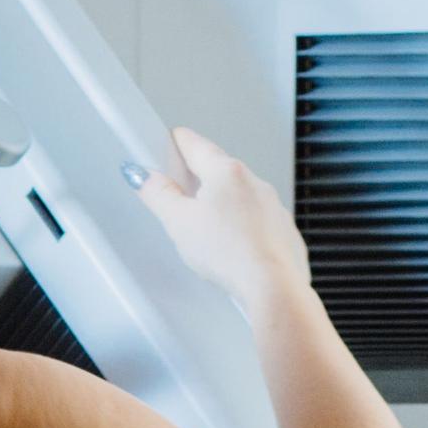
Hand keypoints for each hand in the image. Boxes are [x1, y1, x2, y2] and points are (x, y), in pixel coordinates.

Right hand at [130, 123, 306, 319]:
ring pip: (241, 197)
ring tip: (206, 231)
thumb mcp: (178, 222)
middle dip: (200, 178)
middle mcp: (255, 183)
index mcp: (226, 173)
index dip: (179, 142)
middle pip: (220, 170)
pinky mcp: (283, 232)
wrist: (273, 286)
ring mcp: (273, 207)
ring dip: (224, 205)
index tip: (173, 140)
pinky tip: (232, 249)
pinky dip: (244, 228)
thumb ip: (159, 195)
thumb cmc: (229, 253)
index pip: (196, 145)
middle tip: (181, 194)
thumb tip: (144, 176)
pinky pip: (258, 222)